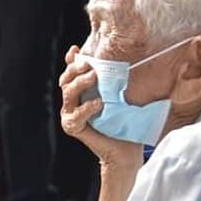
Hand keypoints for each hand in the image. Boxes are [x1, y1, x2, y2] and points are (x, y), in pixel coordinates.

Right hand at [58, 45, 142, 167]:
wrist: (127, 151)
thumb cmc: (126, 123)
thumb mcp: (122, 98)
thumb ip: (118, 82)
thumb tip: (134, 59)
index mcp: (82, 93)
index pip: (72, 73)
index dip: (71, 60)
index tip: (76, 49)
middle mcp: (73, 102)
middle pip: (67, 80)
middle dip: (76, 69)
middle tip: (90, 64)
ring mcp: (70, 115)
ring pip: (68, 93)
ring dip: (80, 83)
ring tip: (93, 76)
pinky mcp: (73, 127)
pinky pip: (76, 115)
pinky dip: (86, 108)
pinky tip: (98, 103)